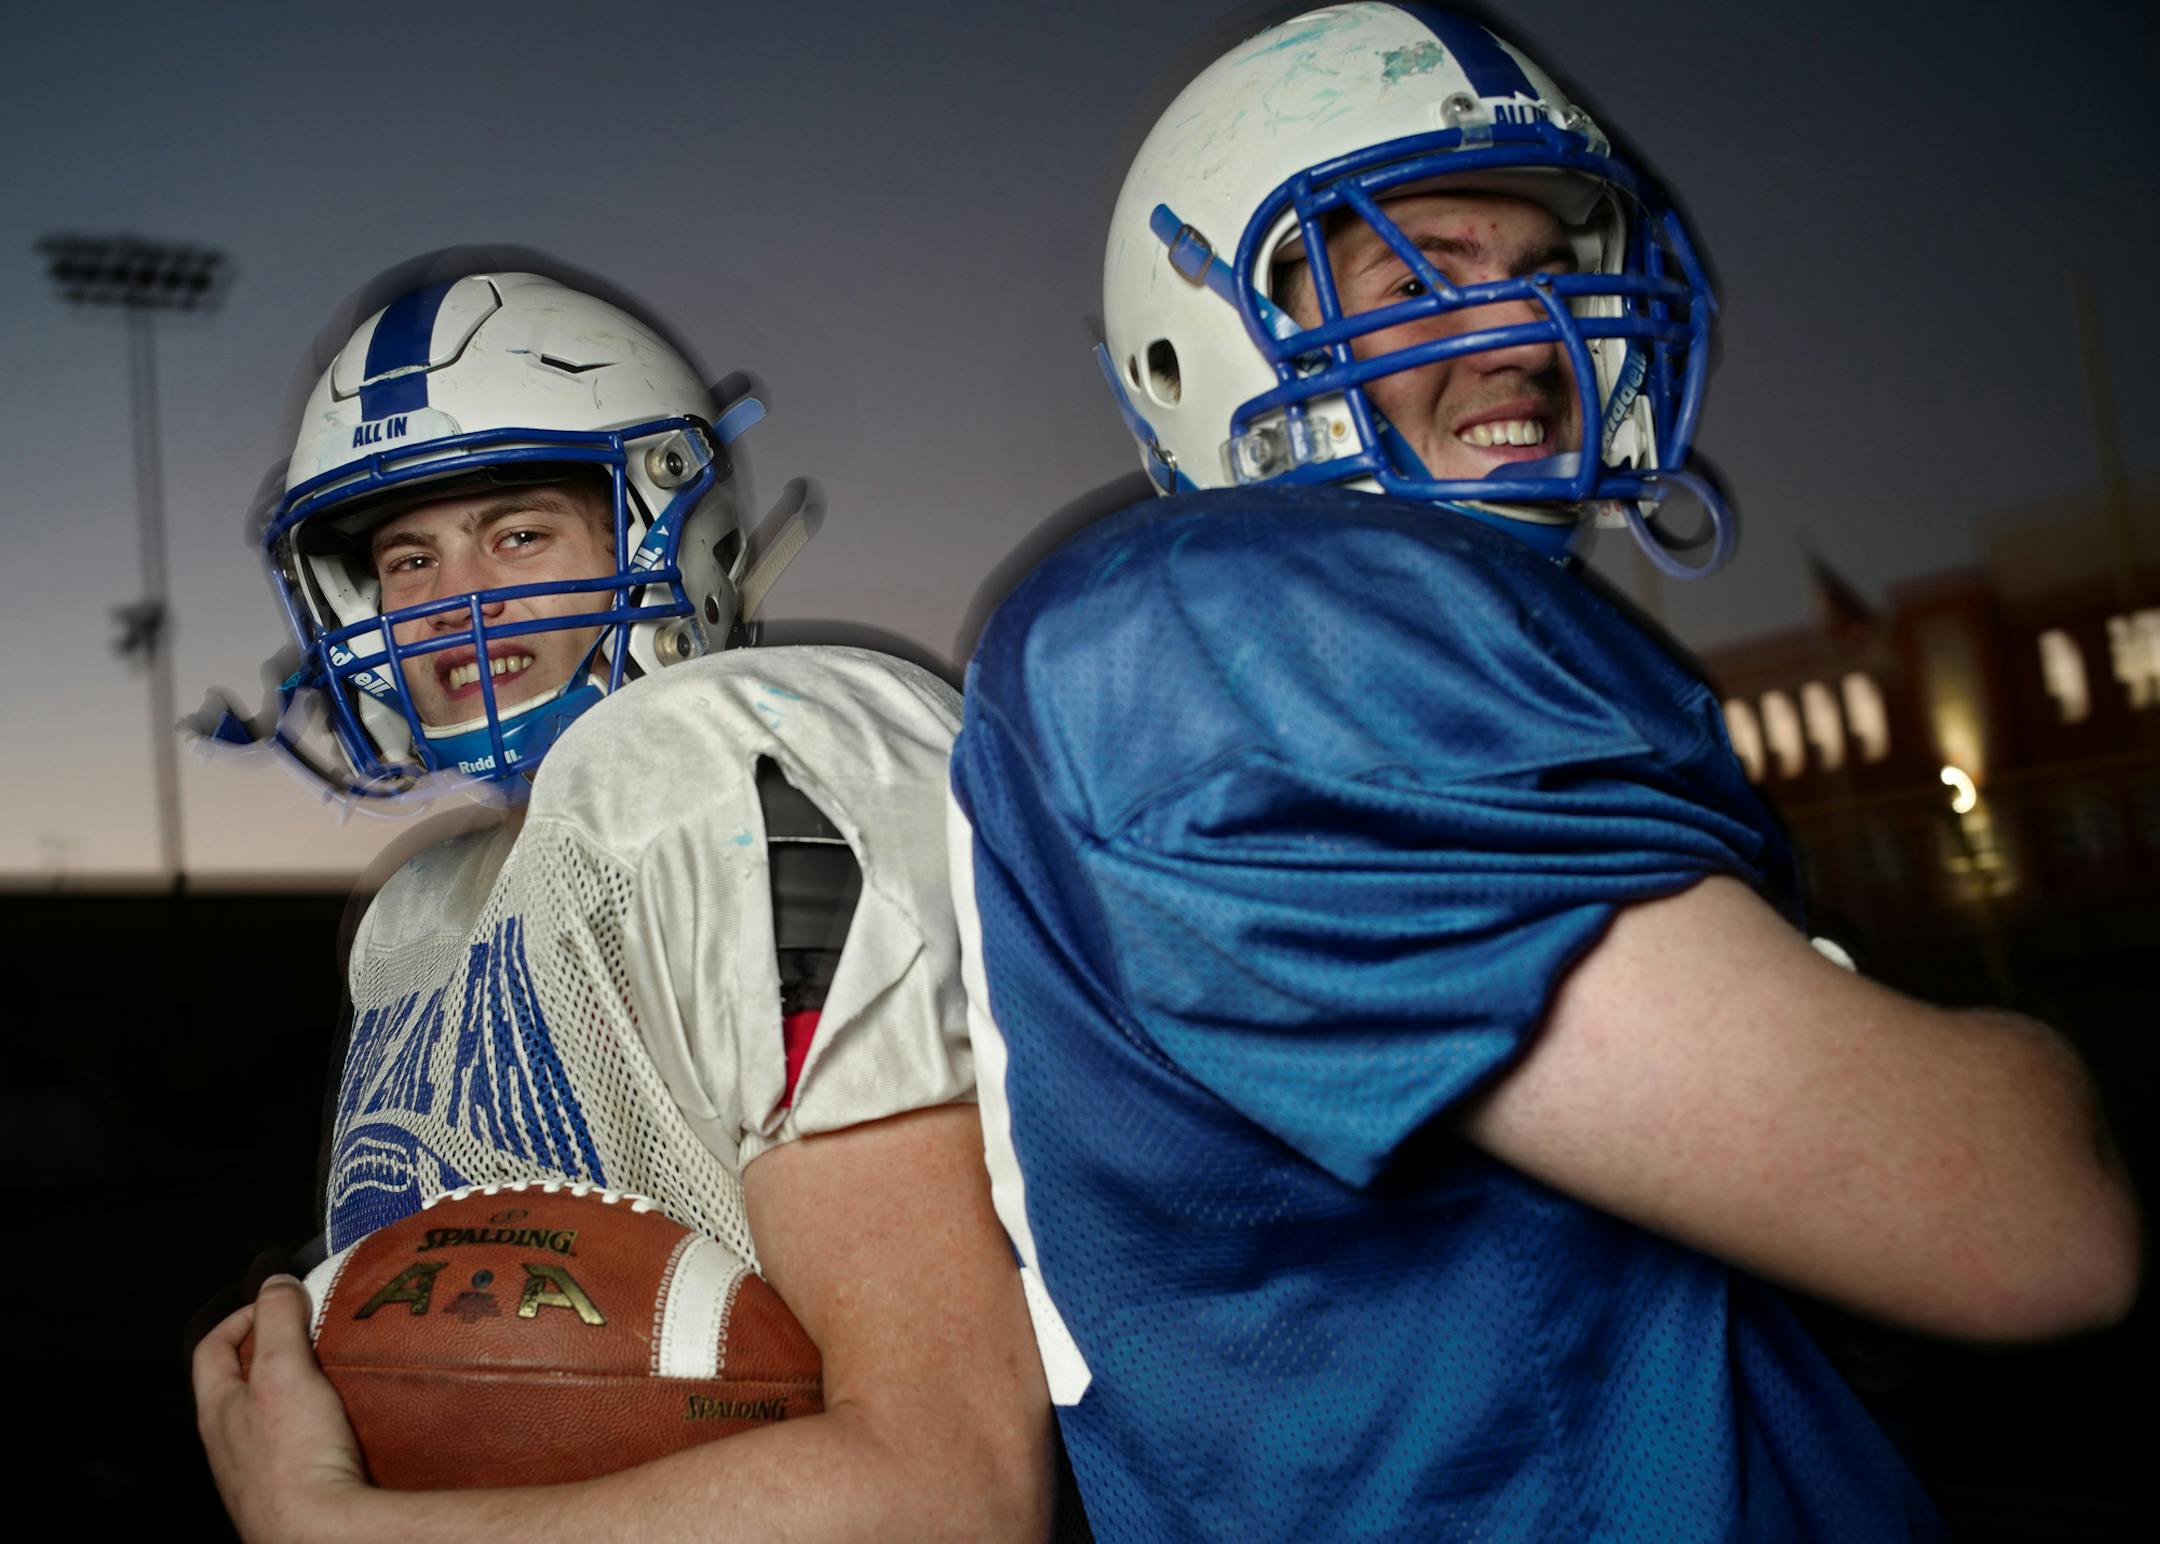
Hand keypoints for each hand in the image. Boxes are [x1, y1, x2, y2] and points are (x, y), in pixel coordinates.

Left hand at [193, 1274, 374, 1541]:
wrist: (318, 1532)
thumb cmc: (293, 1452)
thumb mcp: (283, 1370)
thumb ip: (277, 1320)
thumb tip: (274, 1281)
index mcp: (216, 1411)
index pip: (211, 1349)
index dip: (240, 1317)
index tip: (279, 1302)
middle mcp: (227, 1443)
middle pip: (241, 1383)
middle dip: (274, 1352)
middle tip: (314, 1335)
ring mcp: (256, 1472)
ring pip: (270, 1417)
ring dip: (298, 1391)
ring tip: (337, 1375)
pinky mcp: (289, 1492)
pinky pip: (298, 1448)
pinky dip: (318, 1427)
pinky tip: (348, 1423)